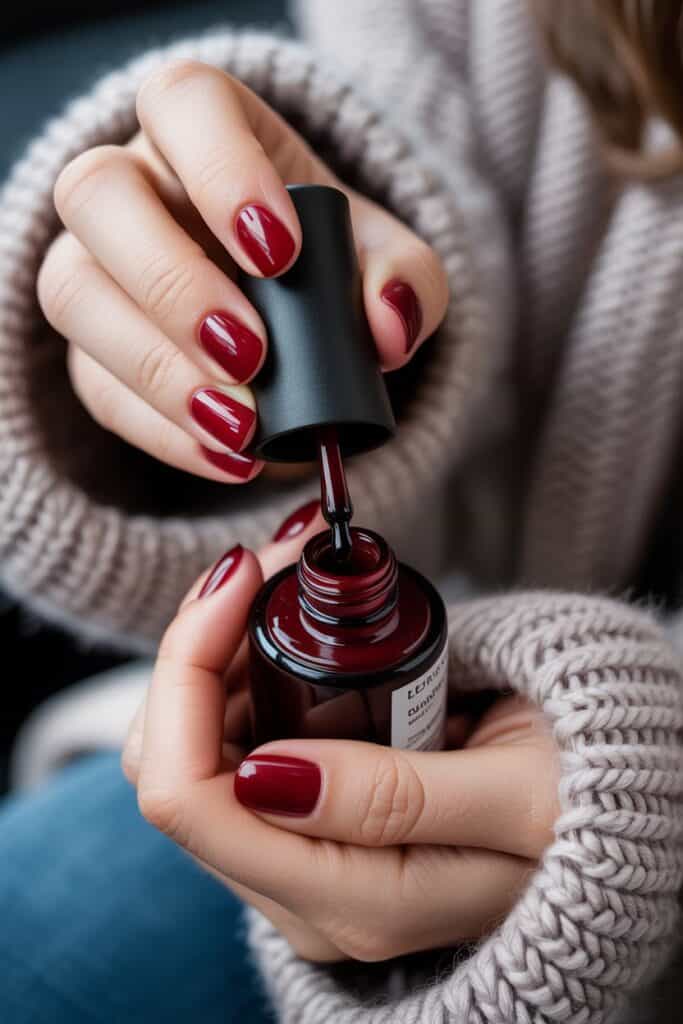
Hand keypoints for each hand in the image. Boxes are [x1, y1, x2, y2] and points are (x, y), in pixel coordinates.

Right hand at [37, 60, 447, 482]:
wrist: (293, 319)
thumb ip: (407, 279)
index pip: (184, 103)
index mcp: (206, 127)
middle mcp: (133, 182)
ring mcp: (96, 263)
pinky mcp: (91, 348)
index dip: (220, 170)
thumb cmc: (331, 263)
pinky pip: (96, 384)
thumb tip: (389, 325)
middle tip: (252, 355)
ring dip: (154, 366)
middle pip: (98, 194)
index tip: (280, 253)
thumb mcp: (388, 261)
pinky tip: (226, 456)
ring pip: (71, 291)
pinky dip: (160, 429)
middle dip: (172, 282)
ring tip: (240, 425)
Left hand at [123, 507, 559, 963]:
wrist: (600, 817)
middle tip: (265, 564)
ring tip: (277, 578)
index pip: (188, 796)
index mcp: (346, 899)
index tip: (243, 577)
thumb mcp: (513, 798)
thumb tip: (260, 774)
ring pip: (190, 750)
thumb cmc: (576, 809)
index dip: (187, 671)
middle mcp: (300, 894)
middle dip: (196, 647)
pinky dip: (235, 672)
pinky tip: (277, 624)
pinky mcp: (304, 824)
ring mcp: (296, 860)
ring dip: (212, 652)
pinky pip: (228, 745)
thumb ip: (390, 798)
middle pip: (170, 766)